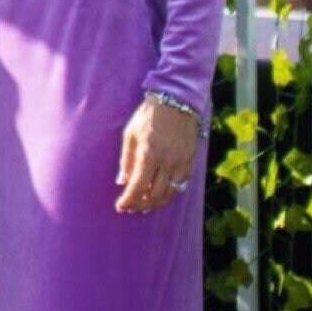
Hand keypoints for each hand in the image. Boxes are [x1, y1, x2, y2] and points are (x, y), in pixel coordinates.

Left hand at [115, 97, 198, 212]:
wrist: (176, 102)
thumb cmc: (148, 116)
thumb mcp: (130, 135)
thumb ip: (126, 160)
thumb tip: (121, 181)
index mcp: (148, 156)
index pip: (137, 188)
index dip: (128, 201)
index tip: (120, 206)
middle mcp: (166, 162)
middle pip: (154, 195)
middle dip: (141, 205)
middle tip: (131, 208)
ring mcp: (181, 162)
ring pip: (170, 193)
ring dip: (157, 203)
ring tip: (145, 206)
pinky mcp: (190, 160)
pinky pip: (181, 184)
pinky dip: (171, 193)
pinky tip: (161, 194)